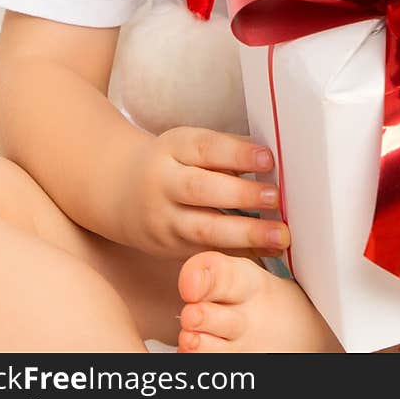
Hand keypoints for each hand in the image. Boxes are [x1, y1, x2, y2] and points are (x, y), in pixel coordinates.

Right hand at [117, 126, 290, 260]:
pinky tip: (266, 253)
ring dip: (245, 234)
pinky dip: (238, 255)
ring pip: (202, 230)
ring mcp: (164, 220)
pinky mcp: (168, 249)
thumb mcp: (189, 144)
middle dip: (241, 195)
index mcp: (173, 148)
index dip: (238, 154)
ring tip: (279, 235)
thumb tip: (274, 158)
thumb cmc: (172, 162)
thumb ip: (227, 150)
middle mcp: (163, 184)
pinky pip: (205, 253)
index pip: (206, 149)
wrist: (120, 191)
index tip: (269, 160)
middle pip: (201, 190)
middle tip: (276, 198)